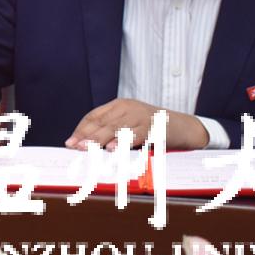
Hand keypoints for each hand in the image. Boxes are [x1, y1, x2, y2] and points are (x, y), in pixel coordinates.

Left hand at [66, 99, 207, 149]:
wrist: (185, 126)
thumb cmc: (154, 129)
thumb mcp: (131, 125)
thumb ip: (113, 131)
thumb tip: (90, 147)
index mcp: (119, 105)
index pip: (94, 116)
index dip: (81, 129)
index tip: (70, 142)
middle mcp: (127, 107)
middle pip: (101, 122)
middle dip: (85, 136)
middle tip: (73, 148)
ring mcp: (139, 116)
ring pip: (114, 128)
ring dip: (98, 139)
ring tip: (85, 149)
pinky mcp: (152, 126)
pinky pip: (134, 134)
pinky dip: (121, 141)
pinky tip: (112, 149)